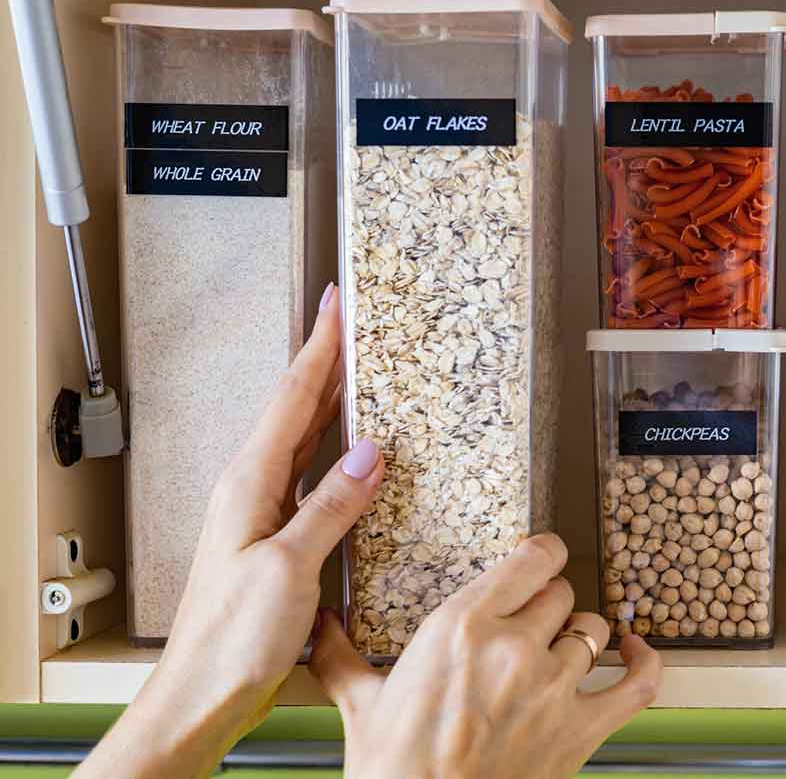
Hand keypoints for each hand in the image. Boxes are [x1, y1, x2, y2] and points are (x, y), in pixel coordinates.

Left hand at [76, 284, 383, 778]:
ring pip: (305, 438)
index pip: (293, 397)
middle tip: (356, 322)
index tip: (338, 304)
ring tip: (363, 369)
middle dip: (328, 360)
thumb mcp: (287, 568)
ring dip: (334, 401)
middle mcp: (252, 489)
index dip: (321, 346)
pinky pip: (312, 475)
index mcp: (249, 483)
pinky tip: (358, 451)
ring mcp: (263, 512)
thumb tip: (370, 454)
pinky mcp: (277, 537)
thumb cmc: (230, 640)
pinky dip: (338, 450)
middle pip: (298, 407)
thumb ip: (330, 507)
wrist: (201, 694)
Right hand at [311, 533, 662, 778]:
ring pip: (592, 631)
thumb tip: (317, 626)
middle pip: (559, 595)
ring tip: (558, 651)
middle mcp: (515, 647)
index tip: (539, 559)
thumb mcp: (360, 704)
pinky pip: (638, 682)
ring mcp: (554, 687)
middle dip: (546, 606)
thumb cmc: (393, 772)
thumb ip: (341, 655)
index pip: (533, 559)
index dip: (542, 555)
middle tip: (528, 625)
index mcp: (462, 627)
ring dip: (577, 639)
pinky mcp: (583, 728)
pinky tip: (634, 652)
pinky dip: (643, 662)